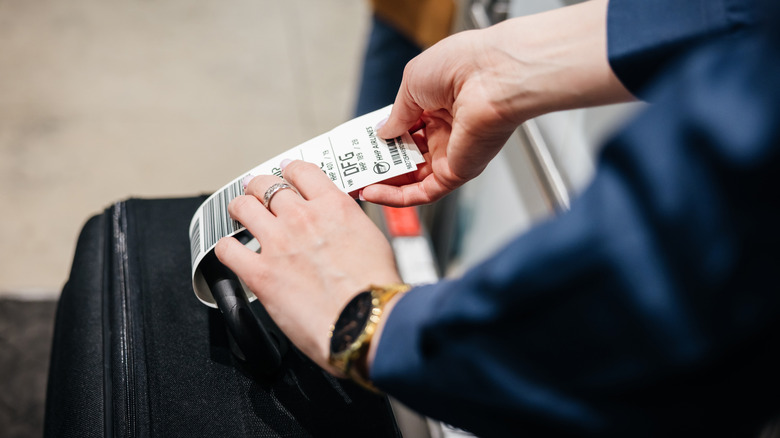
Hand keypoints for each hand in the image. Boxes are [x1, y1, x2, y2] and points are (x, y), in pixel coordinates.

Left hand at [215, 160, 401, 374]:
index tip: (286, 175)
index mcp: (334, 207)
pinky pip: (227, 249)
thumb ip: (348, 227)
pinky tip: (232, 252)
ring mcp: (278, 243)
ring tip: (240, 215)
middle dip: (259, 187)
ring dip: (239, 208)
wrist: (368, 321)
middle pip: (266, 184)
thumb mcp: (373, 240)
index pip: (302, 171)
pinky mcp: (260, 272)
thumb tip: (340, 230)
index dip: (289, 171)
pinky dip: (226, 248)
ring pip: (243, 207)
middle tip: (257, 194)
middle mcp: (302, 218)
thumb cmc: (376, 290)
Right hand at [363, 0, 632, 205]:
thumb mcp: (412, 82)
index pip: (405, 127)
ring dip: (383, 183)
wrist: (493, 76)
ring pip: (412, 179)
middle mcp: (446, 130)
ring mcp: (451, 153)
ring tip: (355, 183)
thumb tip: (382, 133)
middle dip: (379, 163)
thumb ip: (395, 113)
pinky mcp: (456, 173)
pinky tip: (373, 193)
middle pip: (407, 156)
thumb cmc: (461, 66)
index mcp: (439, 104)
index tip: (358, 146)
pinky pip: (422, 193)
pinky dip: (397, 198)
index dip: (382, 138)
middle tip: (352, 169)